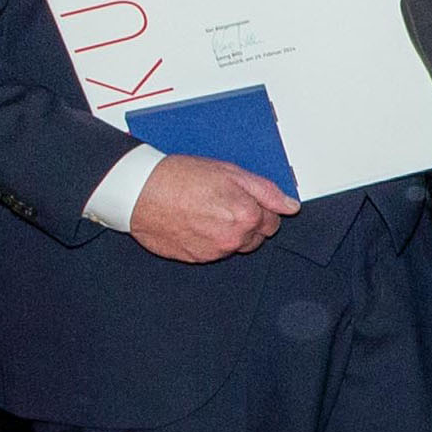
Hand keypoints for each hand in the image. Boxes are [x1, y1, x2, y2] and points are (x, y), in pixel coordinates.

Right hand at [126, 152, 298, 265]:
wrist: (141, 191)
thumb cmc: (182, 177)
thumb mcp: (231, 173)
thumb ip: (266, 191)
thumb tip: (291, 206)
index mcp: (246, 216)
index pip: (272, 222)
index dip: (260, 209)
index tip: (246, 201)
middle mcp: (233, 239)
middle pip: (256, 237)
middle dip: (247, 223)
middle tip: (223, 204)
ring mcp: (213, 251)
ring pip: (234, 246)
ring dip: (228, 233)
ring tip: (206, 211)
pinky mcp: (195, 259)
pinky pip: (212, 252)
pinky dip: (208, 240)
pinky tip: (194, 222)